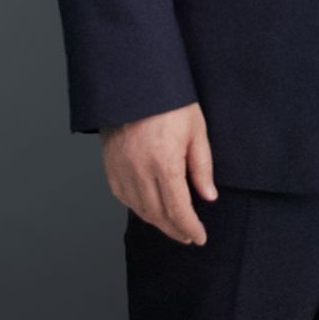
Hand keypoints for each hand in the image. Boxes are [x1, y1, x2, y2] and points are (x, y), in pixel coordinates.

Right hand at [101, 101, 217, 244]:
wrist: (134, 82)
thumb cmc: (169, 101)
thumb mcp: (195, 129)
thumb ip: (202, 166)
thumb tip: (208, 197)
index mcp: (164, 162)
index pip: (178, 209)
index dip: (190, 227)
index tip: (199, 237)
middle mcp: (139, 171)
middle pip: (158, 214)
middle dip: (175, 229)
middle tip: (188, 236)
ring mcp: (121, 169)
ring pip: (139, 209)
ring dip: (157, 222)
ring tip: (173, 226)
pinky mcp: (110, 166)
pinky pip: (123, 197)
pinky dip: (138, 208)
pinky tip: (149, 208)